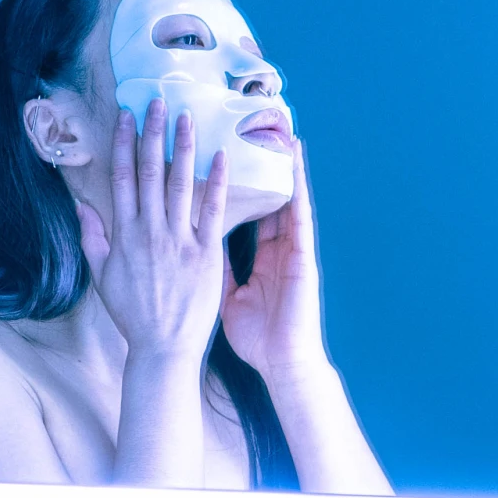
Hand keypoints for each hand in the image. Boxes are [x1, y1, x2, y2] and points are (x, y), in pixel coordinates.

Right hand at [78, 99, 228, 363]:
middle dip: (152, 134)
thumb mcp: (103, 276)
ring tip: (187, 116)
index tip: (127, 116)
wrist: (163, 347)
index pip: (121, 178)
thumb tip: (81, 204)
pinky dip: (216, 182)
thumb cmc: (134, 313)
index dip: (123, 143)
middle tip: (157, 100)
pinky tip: (221, 155)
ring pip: (180, 184)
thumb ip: (93, 237)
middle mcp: (149, 231)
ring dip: (182, 147)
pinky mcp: (206, 252)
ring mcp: (178, 240)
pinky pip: (212, 211)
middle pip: (148, 172)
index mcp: (124, 234)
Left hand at [220, 137, 330, 382]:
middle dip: (265, 168)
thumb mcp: (229, 298)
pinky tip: (296, 168)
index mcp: (262, 257)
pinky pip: (300, 216)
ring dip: (287, 169)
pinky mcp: (304, 254)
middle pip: (271, 199)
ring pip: (289, 199)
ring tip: (283, 137)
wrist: (284, 362)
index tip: (230, 159)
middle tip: (258, 135)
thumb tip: (194, 251)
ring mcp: (293, 249)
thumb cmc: (259, 338)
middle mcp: (279, 247)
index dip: (242, 186)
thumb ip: (216, 270)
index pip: (250, 213)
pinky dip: (298, 190)